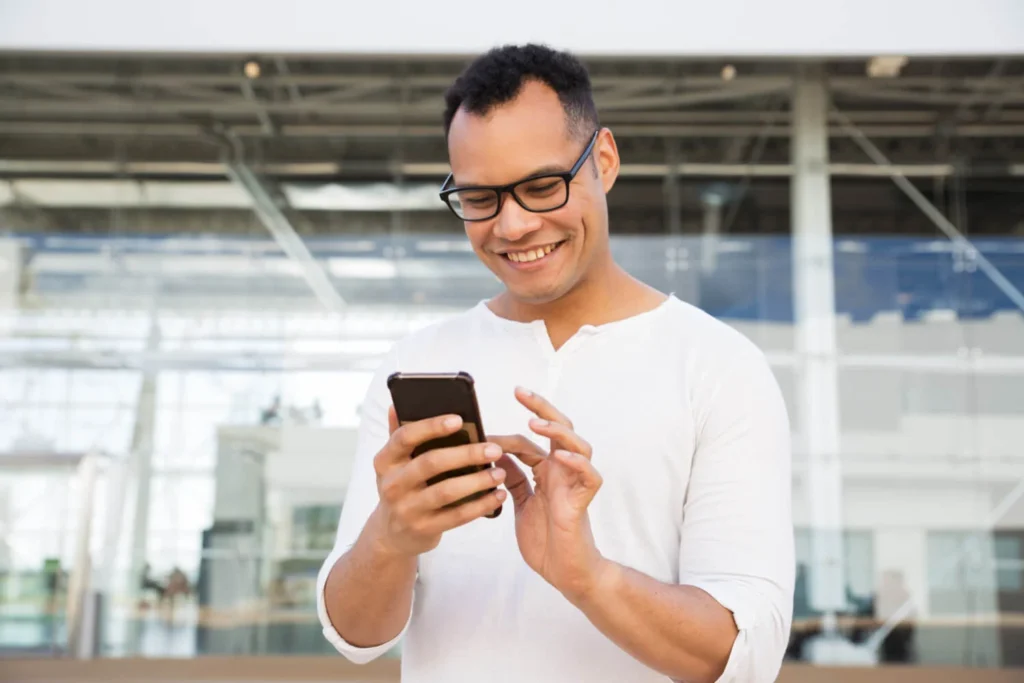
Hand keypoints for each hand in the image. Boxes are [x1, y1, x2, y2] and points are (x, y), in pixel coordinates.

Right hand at [369, 407, 506, 557]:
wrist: (392, 534)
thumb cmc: (402, 487)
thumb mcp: (394, 463)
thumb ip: (398, 433)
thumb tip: (397, 404)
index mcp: (385, 461)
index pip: (404, 437)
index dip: (431, 427)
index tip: (459, 420)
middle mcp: (392, 484)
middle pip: (431, 463)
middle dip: (466, 454)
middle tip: (494, 449)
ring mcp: (407, 509)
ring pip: (446, 491)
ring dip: (477, 481)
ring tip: (500, 472)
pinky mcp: (424, 529)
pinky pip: (457, 516)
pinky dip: (481, 505)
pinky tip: (498, 495)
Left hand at [491, 388, 606, 603]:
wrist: (564, 572)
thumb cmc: (545, 539)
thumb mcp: (520, 502)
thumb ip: (513, 478)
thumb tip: (496, 454)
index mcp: (545, 471)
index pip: (531, 438)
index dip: (508, 430)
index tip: (483, 427)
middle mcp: (562, 472)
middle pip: (559, 429)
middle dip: (541, 408)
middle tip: (520, 392)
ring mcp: (575, 484)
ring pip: (579, 445)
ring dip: (558, 431)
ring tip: (535, 423)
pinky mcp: (583, 502)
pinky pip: (590, 476)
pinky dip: (577, 463)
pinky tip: (559, 456)